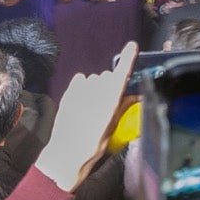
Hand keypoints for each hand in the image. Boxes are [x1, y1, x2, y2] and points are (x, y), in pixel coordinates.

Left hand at [37, 42, 137, 191]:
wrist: (65, 154)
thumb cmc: (92, 146)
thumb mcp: (111, 128)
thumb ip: (122, 107)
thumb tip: (134, 94)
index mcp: (109, 105)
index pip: (121, 76)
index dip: (127, 59)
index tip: (132, 45)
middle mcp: (95, 95)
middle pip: (107, 77)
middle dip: (109, 84)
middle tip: (106, 102)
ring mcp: (79, 93)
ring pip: (94, 78)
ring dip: (96, 85)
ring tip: (91, 105)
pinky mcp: (68, 93)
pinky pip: (80, 78)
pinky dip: (83, 85)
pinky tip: (82, 99)